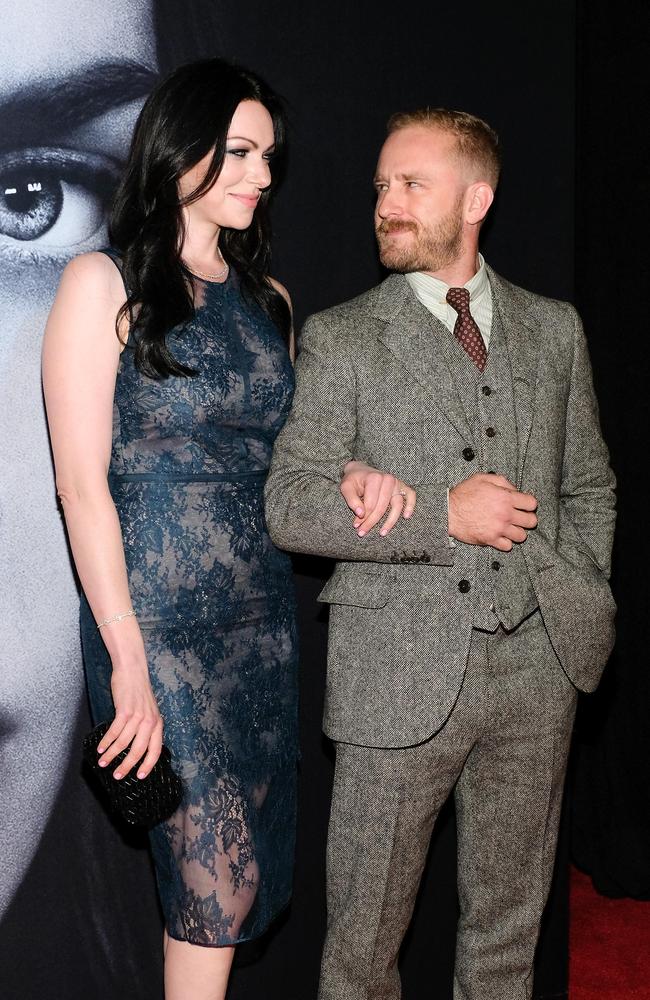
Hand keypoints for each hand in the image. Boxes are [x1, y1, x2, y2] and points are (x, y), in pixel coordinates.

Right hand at [96, 663, 162, 779]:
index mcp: (158, 724)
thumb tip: (138, 747)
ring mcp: (138, 716)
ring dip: (112, 755)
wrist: (133, 671)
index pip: (156, 750)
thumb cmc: (139, 692)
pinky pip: (114, 731)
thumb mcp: (149, 711)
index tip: (140, 777)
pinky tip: (101, 748)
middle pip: (139, 750)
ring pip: (124, 743)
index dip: (148, 765)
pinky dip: (106, 742)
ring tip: (103, 762)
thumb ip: (146, 727)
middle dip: (127, 766)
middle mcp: (150, 722)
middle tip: (117, 776)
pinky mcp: (125, 711)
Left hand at [341, 461, 415, 536]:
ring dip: (390, 521)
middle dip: (372, 522)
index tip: (356, 525)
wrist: (360, 470)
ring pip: (397, 505)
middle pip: (382, 507)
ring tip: (382, 533)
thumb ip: (351, 500)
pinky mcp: (402, 486)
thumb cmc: (353, 480)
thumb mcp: (346, 487)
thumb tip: (360, 514)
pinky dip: (410, 505)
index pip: (371, 504)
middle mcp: (388, 479)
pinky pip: (410, 495)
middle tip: (363, 532)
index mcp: (374, 478)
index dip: (363, 517)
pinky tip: (406, 516)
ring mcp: (397, 482)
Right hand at [448, 473, 537, 550]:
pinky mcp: (490, 540)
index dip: (529, 504)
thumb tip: (515, 490)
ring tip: (510, 527)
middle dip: (527, 518)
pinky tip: (501, 535)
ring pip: (522, 536)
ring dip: (517, 531)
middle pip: (531, 521)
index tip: (524, 505)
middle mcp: (505, 514)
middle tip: (519, 517)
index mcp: (506, 498)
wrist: (447, 511)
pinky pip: (508, 546)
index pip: (532, 504)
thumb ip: (503, 482)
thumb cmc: (463, 494)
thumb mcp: (483, 478)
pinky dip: (506, 542)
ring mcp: (499, 529)